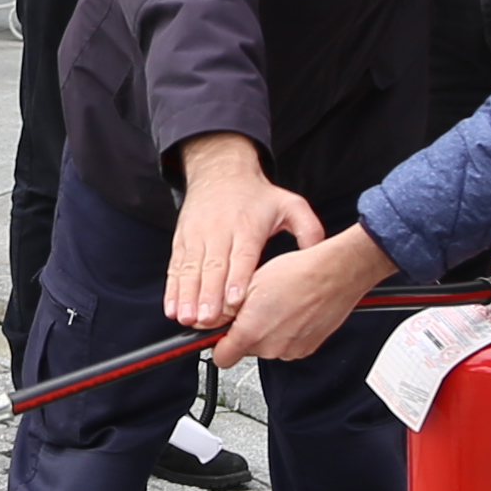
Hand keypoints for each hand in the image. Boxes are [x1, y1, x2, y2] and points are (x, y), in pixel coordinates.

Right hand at [163, 140, 322, 328]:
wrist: (220, 171)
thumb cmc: (257, 195)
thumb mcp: (290, 204)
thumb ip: (308, 229)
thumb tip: (319, 254)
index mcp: (248, 226)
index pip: (242, 255)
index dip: (238, 279)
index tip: (235, 300)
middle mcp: (220, 232)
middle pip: (213, 267)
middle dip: (209, 296)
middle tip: (208, 319)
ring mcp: (197, 237)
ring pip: (191, 270)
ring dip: (187, 296)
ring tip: (187, 318)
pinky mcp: (182, 241)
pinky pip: (176, 268)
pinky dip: (172, 289)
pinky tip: (171, 307)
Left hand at [214, 219, 390, 366]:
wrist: (335, 273)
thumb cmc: (297, 273)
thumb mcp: (250, 282)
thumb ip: (226, 308)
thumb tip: (211, 318)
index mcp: (250, 333)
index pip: (221, 359)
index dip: (218, 345)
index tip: (220, 334)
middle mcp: (270, 348)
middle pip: (245, 350)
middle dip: (245, 332)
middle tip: (255, 307)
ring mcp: (290, 350)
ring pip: (267, 347)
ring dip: (267, 332)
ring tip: (277, 305)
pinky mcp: (307, 349)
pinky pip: (286, 346)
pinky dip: (286, 333)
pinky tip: (292, 311)